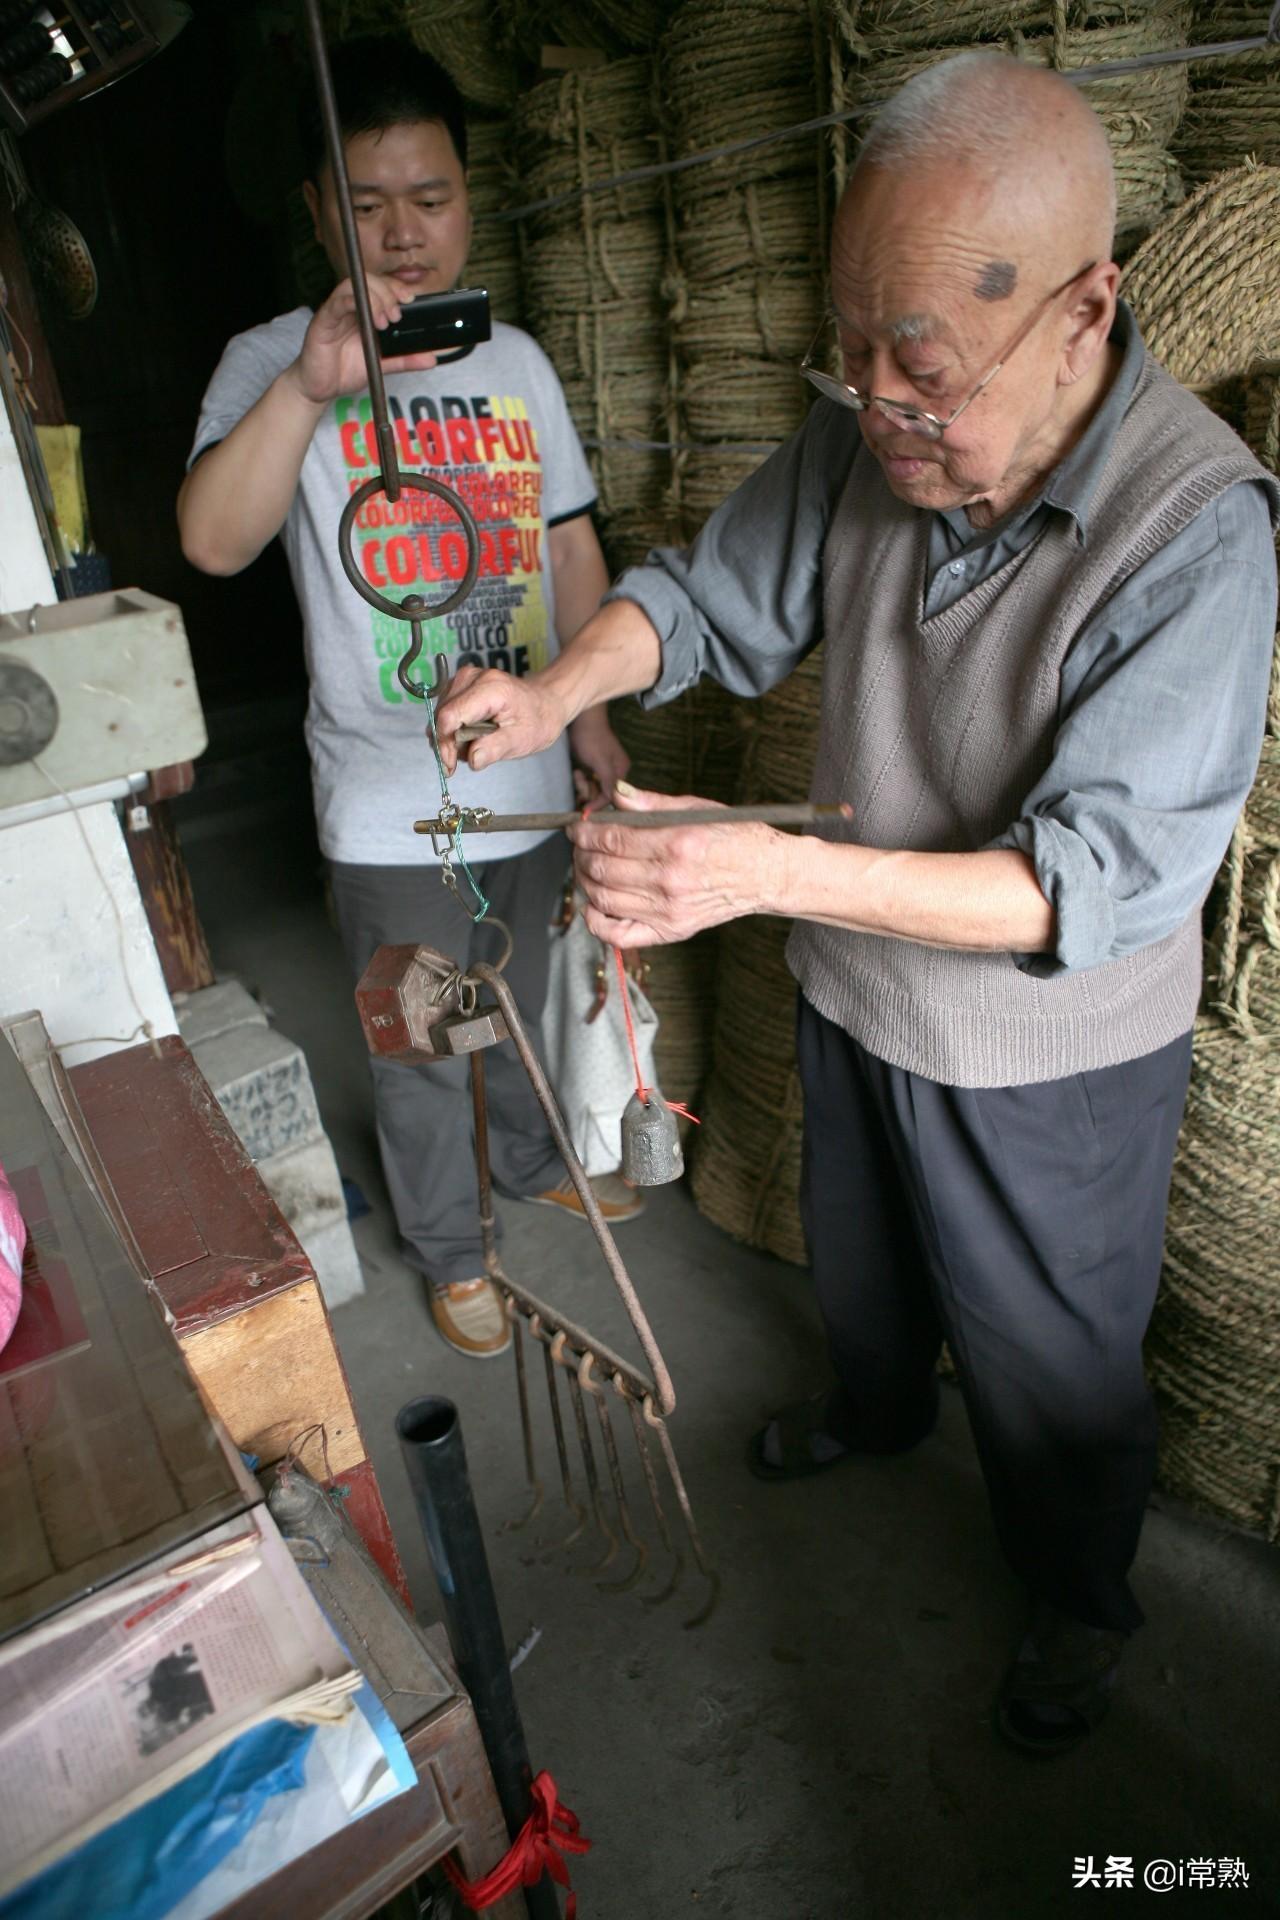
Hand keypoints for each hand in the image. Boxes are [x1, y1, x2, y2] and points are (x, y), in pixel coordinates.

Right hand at [289, 274, 437, 405]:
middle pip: (369, 281)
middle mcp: (350, 307)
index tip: (410, 300)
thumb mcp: (380, 365)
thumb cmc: (344, 371)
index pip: (382, 287)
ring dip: (373, 298)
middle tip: (397, 316)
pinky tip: (367, 318)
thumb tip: (431, 359)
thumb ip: (404, 360)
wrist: (319, 388)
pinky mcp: (323, 320)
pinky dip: (352, 302)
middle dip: (388, 293)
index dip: (397, 288)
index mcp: (365, 313)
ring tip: (384, 320)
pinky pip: (337, 302)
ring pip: (353, 286)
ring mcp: (336, 311)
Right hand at [434, 665, 572, 774]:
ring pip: (441, 715)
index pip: (449, 716)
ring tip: (477, 744)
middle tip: (469, 757)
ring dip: (452, 737)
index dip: (445, 744)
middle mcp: (472, 677)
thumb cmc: (537, 720)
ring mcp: (464, 678)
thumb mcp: (521, 740)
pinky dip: (454, 729)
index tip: (450, 766)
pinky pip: (446, 711)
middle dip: (449, 743)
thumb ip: (495, 749)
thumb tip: (473, 759)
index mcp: (490, 688)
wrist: (545, 702)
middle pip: (442, 716)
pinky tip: (472, 735)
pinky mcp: (461, 684)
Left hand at [568, 706, 629, 804]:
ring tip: (577, 772)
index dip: (597, 805)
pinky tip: (577, 770)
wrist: (581, 717)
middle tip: (578, 777)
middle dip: (588, 791)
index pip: (611, 797)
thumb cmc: (590, 737)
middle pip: (601, 794)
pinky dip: (582, 780)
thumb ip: (609, 781)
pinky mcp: (594, 766)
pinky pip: (589, 782)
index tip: (583, 813)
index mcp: (621, 771)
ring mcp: (604, 769)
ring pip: (593, 789)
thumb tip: (614, 800)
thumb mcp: (600, 761)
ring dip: (583, 785)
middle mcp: (616, 772)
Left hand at [568, 782, 779, 947]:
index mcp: (677, 844)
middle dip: (581, 853)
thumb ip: (652, 804)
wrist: (767, 874)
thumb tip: (616, 794)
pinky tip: (594, 903)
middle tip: (580, 844)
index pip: (612, 839)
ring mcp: (669, 910)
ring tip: (585, 865)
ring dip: (584, 880)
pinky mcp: (671, 931)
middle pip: (602, 868)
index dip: (586, 832)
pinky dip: (597, 921)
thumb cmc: (735, 837)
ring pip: (603, 898)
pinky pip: (619, 935)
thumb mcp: (697, 808)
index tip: (578, 827)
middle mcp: (670, 881)